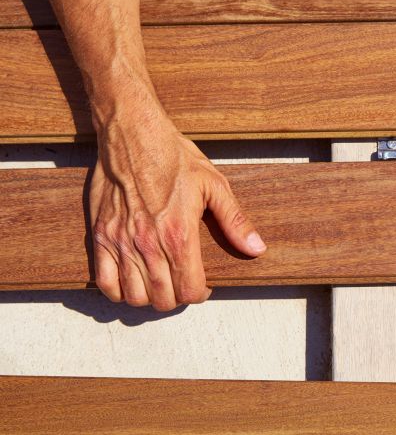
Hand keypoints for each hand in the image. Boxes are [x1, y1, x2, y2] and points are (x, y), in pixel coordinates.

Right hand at [89, 104, 265, 310]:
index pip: (188, 290)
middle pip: (162, 299)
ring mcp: (121, 242)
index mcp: (178, 235)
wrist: (133, 135)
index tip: (203, 285)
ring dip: (150, 297)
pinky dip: (118, 290)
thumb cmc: (174, 157)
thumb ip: (235, 221)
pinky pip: (104, 281)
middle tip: (182, 282)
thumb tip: (256, 248)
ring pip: (134, 296)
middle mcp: (147, 244)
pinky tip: (131, 280)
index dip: (200, 294)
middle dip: (177, 297)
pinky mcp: (101, 236)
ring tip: (160, 282)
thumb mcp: (214, 185)